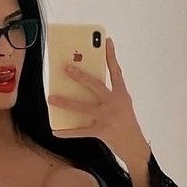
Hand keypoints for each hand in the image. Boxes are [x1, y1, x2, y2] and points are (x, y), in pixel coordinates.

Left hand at [46, 36, 146, 160]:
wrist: (135, 146)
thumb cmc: (126, 123)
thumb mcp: (122, 105)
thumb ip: (108, 95)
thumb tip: (85, 87)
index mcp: (121, 94)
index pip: (116, 71)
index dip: (111, 56)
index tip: (106, 41)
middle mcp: (114, 102)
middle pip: (95, 85)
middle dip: (79, 75)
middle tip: (65, 67)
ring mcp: (108, 117)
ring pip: (82, 106)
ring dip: (65, 102)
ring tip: (50, 98)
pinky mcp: (102, 131)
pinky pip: (80, 131)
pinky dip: (67, 132)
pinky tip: (55, 131)